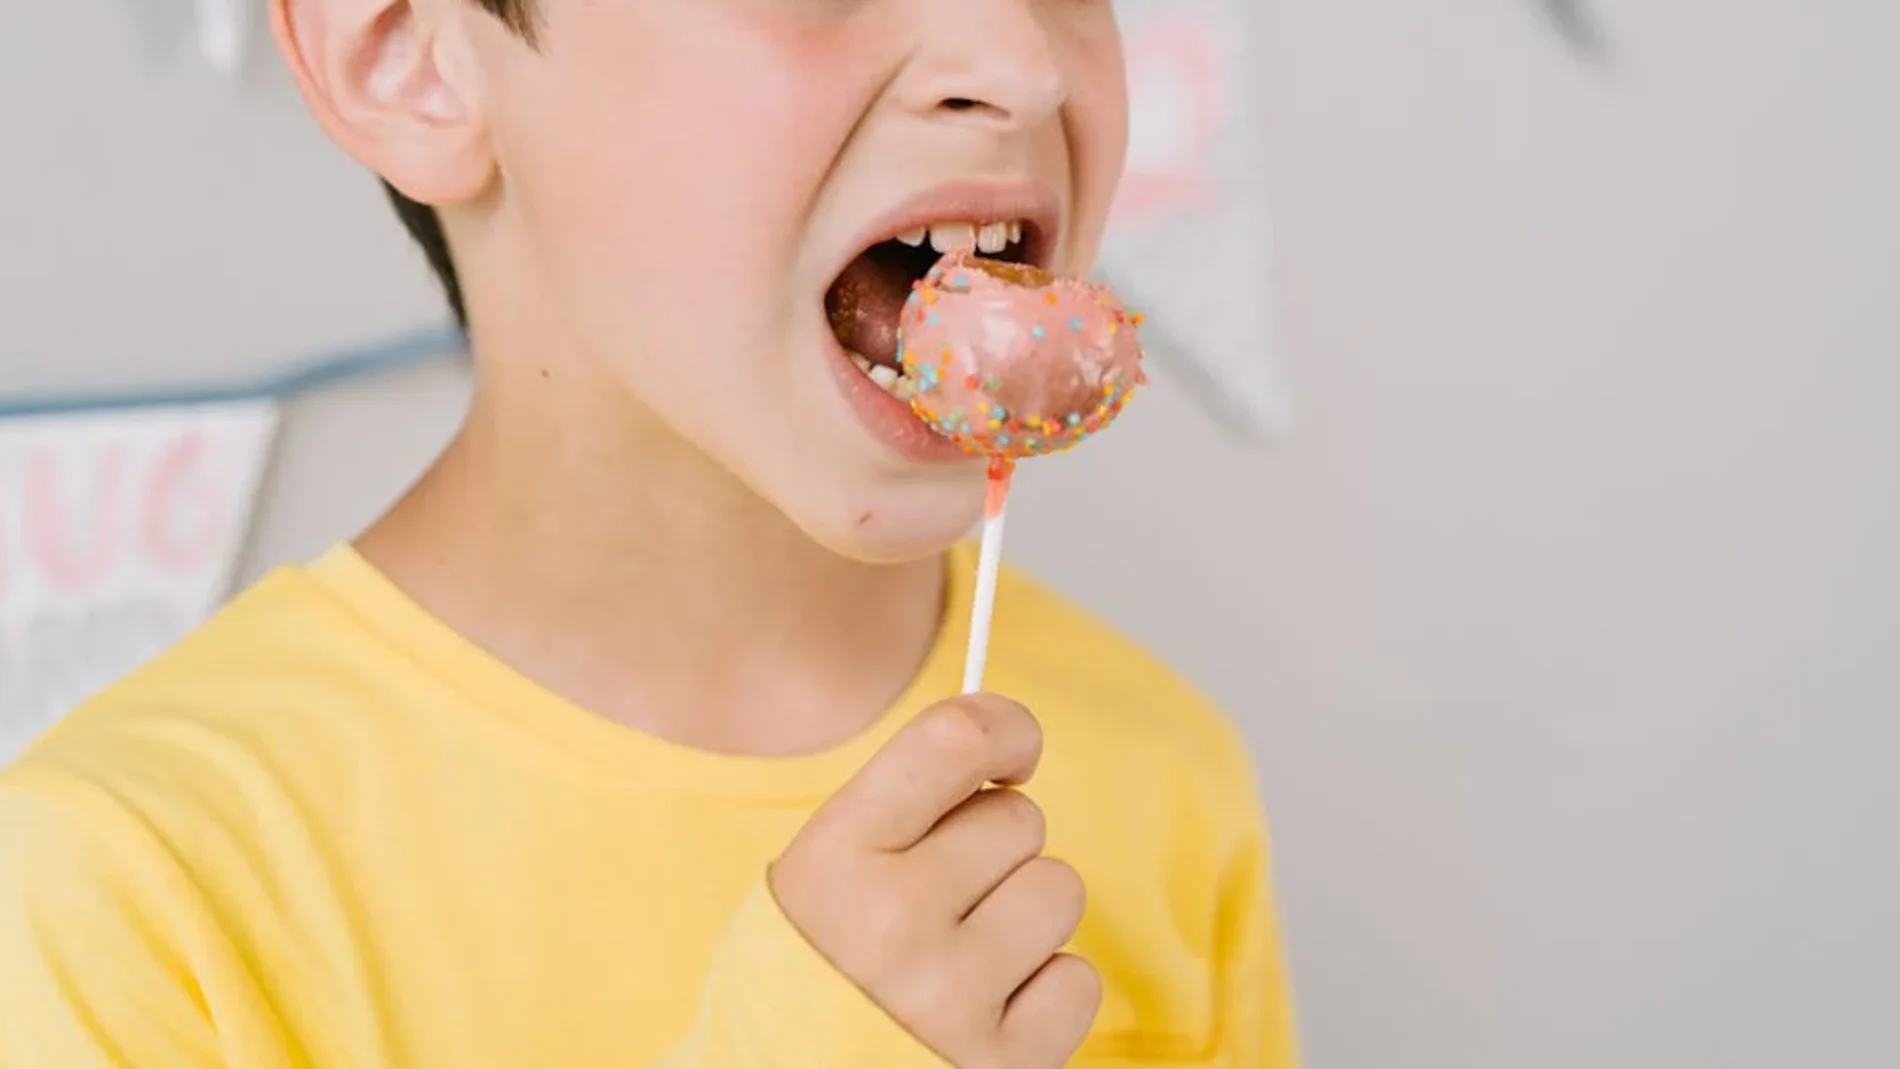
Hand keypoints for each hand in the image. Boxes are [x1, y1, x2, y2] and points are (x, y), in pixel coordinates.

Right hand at [770, 694, 1100, 1067]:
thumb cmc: (809, 976)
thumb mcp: (816, 878)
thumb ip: (896, 808)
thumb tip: (1000, 736)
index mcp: (837, 858)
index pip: (954, 740)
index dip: (1005, 730)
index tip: (1012, 755)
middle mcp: (893, 919)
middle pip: (1018, 818)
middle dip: (997, 851)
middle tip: (948, 901)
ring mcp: (950, 996)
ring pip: (1059, 889)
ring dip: (1027, 919)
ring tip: (968, 959)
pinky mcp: (1001, 1064)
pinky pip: (1078, 981)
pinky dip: (1046, 994)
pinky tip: (990, 1012)